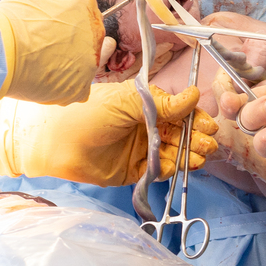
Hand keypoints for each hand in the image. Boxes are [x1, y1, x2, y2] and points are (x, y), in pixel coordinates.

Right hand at [0, 0, 115, 105]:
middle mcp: (95, 31)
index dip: (70, 24)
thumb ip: (55, 8)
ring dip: (71, 68)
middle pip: (92, 40)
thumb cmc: (9, 23)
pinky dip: (64, 89)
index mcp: (84, 3)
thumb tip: (53, 17)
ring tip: (46, 68)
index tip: (56, 32)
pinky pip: (79, 90)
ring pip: (88, 66)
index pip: (87, 14)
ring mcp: (90, 61)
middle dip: (75, 45)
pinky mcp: (80, 87)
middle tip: (51, 51)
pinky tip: (46, 83)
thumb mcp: (34, 0)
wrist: (0, 51)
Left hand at [0, 83, 218, 185]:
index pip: (178, 110)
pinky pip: (159, 169)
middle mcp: (145, 126)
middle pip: (179, 132)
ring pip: (172, 151)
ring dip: (188, 153)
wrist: (57, 144)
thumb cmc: (89, 114)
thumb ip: (164, 104)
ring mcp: (140, 148)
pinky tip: (182, 165)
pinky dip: (172, 168)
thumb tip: (194, 95)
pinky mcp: (134, 170)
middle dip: (195, 137)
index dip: (194, 117)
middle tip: (209, 143)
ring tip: (201, 156)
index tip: (209, 125)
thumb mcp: (129, 102)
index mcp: (144, 105)